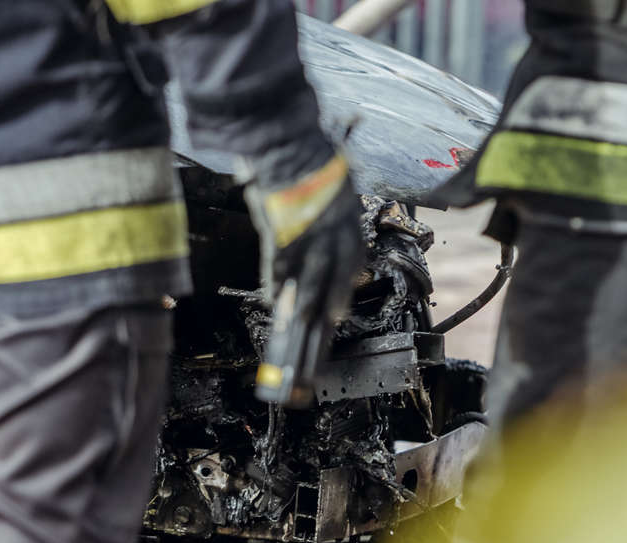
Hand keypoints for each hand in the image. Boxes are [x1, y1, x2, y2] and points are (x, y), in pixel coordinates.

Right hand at [244, 151, 364, 405]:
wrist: (287, 139)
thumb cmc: (307, 151)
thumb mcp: (332, 176)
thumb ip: (330, 202)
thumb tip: (325, 219)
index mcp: (346, 210)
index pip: (353, 251)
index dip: (349, 276)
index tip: (345, 291)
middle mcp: (333, 223)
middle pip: (338, 269)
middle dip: (334, 296)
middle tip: (331, 319)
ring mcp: (308, 229)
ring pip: (311, 272)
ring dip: (306, 299)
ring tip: (301, 319)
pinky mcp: (283, 229)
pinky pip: (280, 263)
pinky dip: (275, 283)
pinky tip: (273, 298)